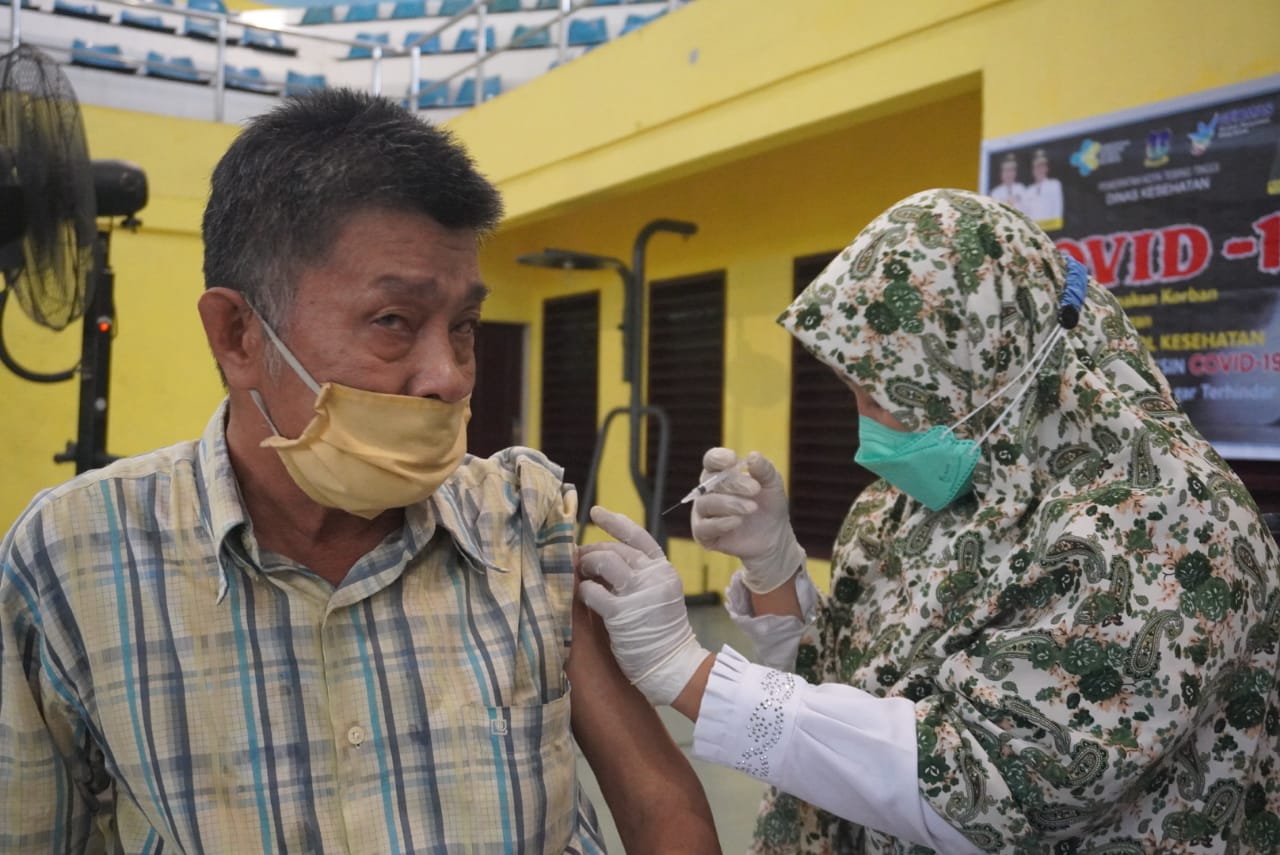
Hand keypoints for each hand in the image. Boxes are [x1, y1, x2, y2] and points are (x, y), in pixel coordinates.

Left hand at [578, 506, 710, 705]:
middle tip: (580, 561)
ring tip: (582, 575)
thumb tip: (601, 559)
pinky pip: (593, 592)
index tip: (595, 512)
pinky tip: (584, 597)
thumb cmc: (660, 632)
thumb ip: (637, 576)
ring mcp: (640, 593)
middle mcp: (655, 576)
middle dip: (592, 552)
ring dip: (587, 566)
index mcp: (663, 569)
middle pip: (615, 549)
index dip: (615, 522)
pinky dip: (584, 592)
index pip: (638, 536)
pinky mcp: (623, 613)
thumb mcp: (657, 594)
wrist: (673, 665)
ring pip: (605, 562)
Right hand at [691, 448, 805, 593]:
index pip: (711, 460)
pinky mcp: (703, 534)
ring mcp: (703, 512)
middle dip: (734, 484)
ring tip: (752, 508)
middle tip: (755, 489)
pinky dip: (721, 523)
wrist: (773, 537)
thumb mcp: (773, 485)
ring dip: (730, 504)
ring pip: (706, 503)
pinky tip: (738, 521)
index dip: (718, 458)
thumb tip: (753, 455)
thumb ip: (764, 469)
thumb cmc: (769, 506)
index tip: (732, 460)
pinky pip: (704, 527)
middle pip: (709, 481)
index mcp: (721, 473)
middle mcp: (707, 491)